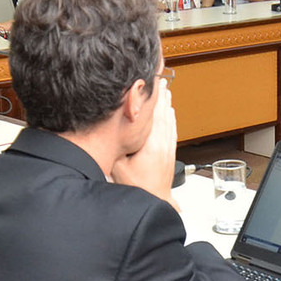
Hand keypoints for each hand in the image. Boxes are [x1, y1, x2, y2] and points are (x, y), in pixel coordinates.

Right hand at [112, 83, 177, 201]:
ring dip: (167, 105)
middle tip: (160, 80)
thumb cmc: (138, 187)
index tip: (154, 83)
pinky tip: (171, 114)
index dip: (154, 98)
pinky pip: (172, 131)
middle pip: (163, 114)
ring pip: (169, 121)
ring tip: (166, 91)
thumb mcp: (119, 167)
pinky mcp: (170, 154)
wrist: (156, 201)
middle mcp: (163, 144)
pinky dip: (171, 119)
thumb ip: (115, 147)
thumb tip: (108, 131)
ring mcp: (168, 148)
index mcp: (152, 144)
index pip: (154, 115)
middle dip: (161, 97)